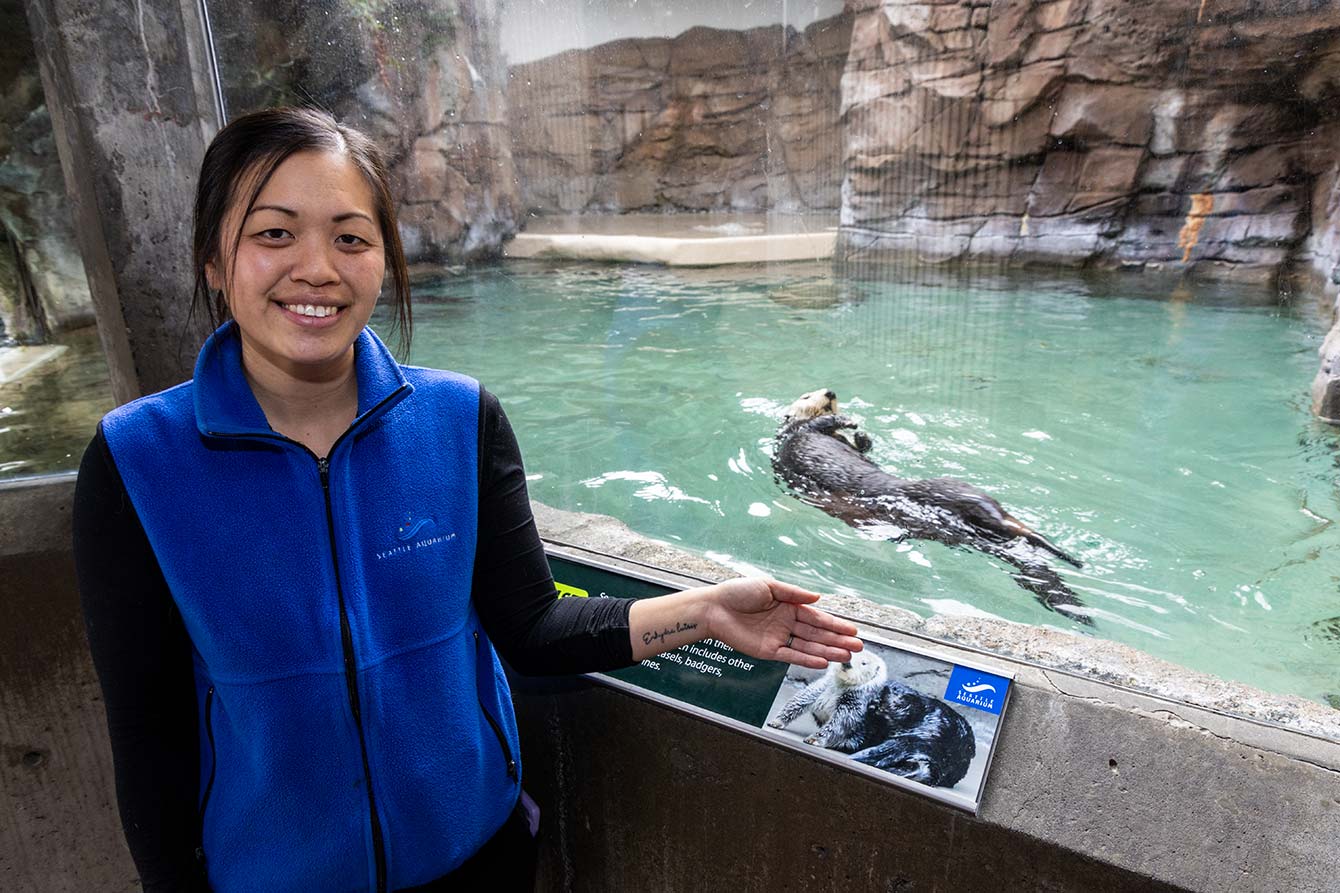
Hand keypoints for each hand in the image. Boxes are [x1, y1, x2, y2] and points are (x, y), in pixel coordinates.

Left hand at [705, 577, 861, 669]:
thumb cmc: (737, 593)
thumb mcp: (768, 585)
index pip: (816, 617)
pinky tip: (822, 662)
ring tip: (846, 656)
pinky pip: (791, 656)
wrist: (713, 608)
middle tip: (858, 647)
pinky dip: (806, 659)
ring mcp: (778, 638)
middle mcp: (786, 623)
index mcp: (788, 606)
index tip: (852, 630)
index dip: (835, 624)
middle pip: (816, 634)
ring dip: (827, 651)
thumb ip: (793, 593)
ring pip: (808, 646)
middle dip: (837, 640)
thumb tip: (818, 598)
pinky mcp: (768, 651)